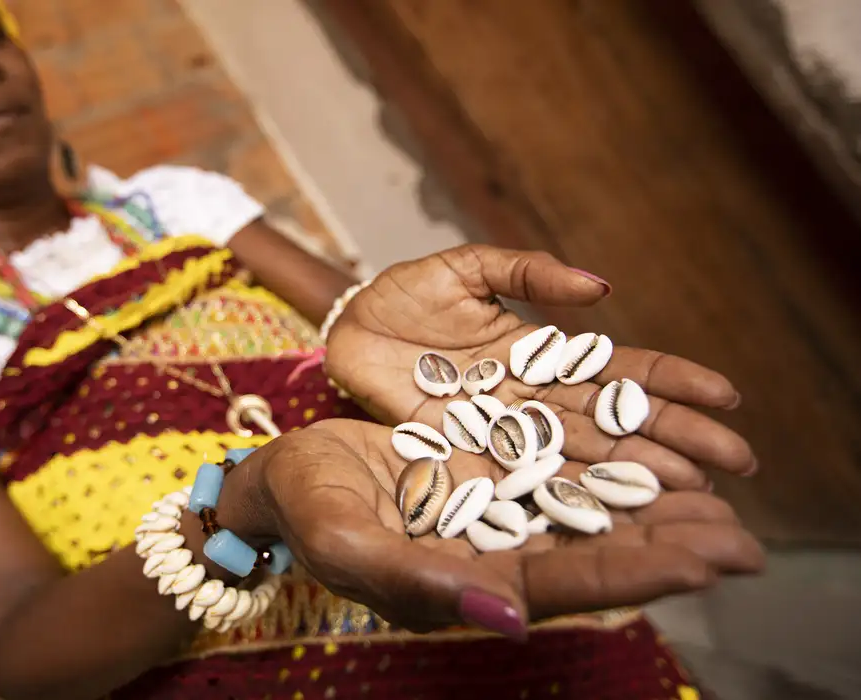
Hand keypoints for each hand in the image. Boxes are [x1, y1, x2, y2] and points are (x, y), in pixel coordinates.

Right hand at [231, 419, 763, 636]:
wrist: (286, 476)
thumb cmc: (304, 510)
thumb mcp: (346, 542)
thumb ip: (418, 582)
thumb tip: (510, 618)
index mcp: (464, 585)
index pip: (562, 585)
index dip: (633, 574)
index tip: (702, 563)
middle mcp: (492, 556)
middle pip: (592, 556)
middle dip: (666, 549)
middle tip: (741, 540)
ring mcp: (494, 515)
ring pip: (587, 515)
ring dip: (653, 510)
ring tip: (722, 500)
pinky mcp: (490, 475)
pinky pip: (561, 473)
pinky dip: (609, 468)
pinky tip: (652, 455)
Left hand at [325, 245, 755, 491]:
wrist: (345, 331)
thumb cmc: (404, 295)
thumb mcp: (464, 269)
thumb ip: (525, 273)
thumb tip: (600, 289)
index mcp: (540, 353)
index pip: (617, 370)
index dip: (669, 383)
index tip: (726, 396)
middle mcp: (532, 401)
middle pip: (612, 424)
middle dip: (673, 440)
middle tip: (734, 463)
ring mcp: (501, 435)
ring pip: (578, 459)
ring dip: (634, 475)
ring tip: (690, 494)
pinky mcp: (463, 461)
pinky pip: (519, 482)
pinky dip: (563, 499)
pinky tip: (609, 518)